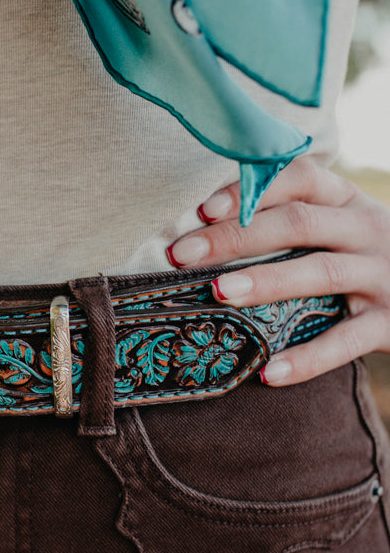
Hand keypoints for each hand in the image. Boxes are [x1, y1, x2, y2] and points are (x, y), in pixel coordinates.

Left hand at [166, 157, 389, 385]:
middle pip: (298, 223)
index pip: (300, 179)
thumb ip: (295, 223)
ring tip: (221, 293)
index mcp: (349, 202)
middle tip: (184, 254)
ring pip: (322, 272)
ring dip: (268, 282)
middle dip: (236, 237)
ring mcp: (384, 275)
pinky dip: (308, 359)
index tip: (202, 209)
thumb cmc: (370, 261)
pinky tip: (268, 373)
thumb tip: (207, 229)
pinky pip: (347, 341)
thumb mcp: (343, 230)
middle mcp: (369, 230)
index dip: (251, 189)